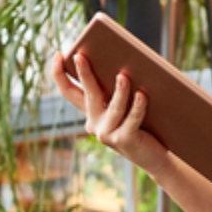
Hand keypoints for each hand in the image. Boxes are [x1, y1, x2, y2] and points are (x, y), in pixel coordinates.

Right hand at [50, 51, 170, 175]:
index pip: (69, 91)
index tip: (58, 55)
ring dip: (119, 91)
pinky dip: (138, 107)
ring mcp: (107, 133)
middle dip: (84, 74)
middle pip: (88, 95)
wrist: (153, 155)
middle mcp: (94, 122)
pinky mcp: (123, 140)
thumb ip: (118, 87)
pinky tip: (142, 95)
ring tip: (123, 75)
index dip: (59, 74)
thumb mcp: (125, 104)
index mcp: (91, 110)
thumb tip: (123, 64)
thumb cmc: (142, 124)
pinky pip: (131, 120)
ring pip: (114, 108)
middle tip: (80, 56)